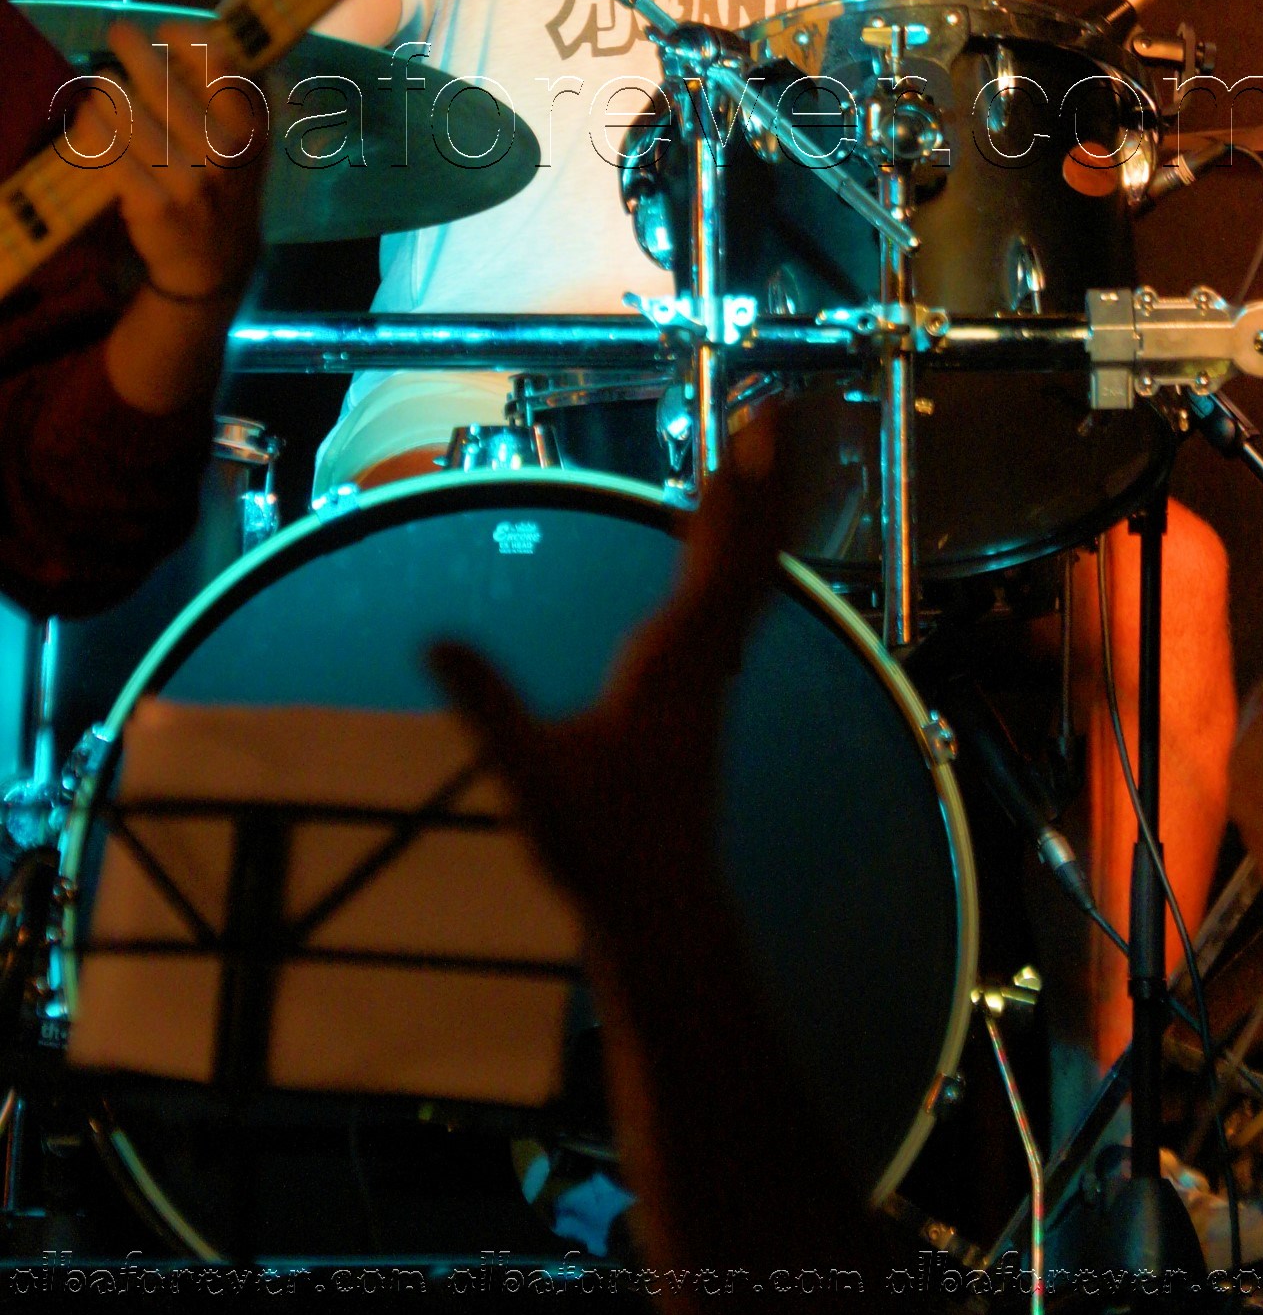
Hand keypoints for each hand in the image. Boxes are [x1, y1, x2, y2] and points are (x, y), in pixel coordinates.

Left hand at [68, 18, 264, 302]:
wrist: (215, 260)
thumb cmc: (228, 186)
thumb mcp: (252, 142)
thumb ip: (238, 96)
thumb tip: (200, 36)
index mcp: (252, 129)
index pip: (222, 66)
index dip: (189, 40)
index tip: (166, 30)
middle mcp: (224, 152)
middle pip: (165, 86)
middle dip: (134, 52)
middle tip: (118, 32)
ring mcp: (187, 181)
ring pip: (131, 118)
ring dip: (107, 91)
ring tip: (101, 81)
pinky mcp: (153, 206)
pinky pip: (112, 155)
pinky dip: (94, 129)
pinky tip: (89, 115)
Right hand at [430, 406, 797, 942]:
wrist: (658, 905)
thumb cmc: (598, 843)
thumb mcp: (530, 773)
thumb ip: (487, 704)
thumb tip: (437, 642)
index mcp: (669, 661)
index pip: (715, 560)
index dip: (734, 495)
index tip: (748, 432)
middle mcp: (703, 657)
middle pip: (749, 551)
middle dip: (762, 479)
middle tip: (774, 409)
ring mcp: (710, 674)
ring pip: (751, 574)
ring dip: (758, 510)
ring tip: (760, 454)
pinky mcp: (704, 691)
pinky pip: (738, 601)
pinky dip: (740, 554)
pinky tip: (726, 545)